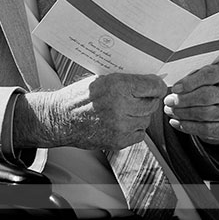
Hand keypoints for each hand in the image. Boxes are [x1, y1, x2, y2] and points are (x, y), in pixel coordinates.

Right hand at [17, 73, 165, 150]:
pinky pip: (140, 134)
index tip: (156, 86)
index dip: (157, 85)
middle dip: (148, 100)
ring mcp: (121, 126)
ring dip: (140, 115)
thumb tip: (151, 79)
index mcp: (118, 86)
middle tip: (139, 97)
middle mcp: (122, 106)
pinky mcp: (119, 141)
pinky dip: (134, 128)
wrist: (60, 119)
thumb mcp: (104, 78)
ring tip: (125, 109)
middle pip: (152, 104)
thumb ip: (128, 79)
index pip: (154, 86)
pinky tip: (122, 121)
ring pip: (146, 120)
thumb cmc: (80, 97)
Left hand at [163, 61, 218, 144]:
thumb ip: (196, 76)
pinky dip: (188, 126)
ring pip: (204, 114)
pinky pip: (206, 129)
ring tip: (170, 110)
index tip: (175, 88)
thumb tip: (175, 86)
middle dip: (183, 100)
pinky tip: (176, 122)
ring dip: (182, 113)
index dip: (191, 82)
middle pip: (207, 96)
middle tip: (168, 101)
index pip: (211, 74)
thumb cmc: (217, 85)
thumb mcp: (211, 74)